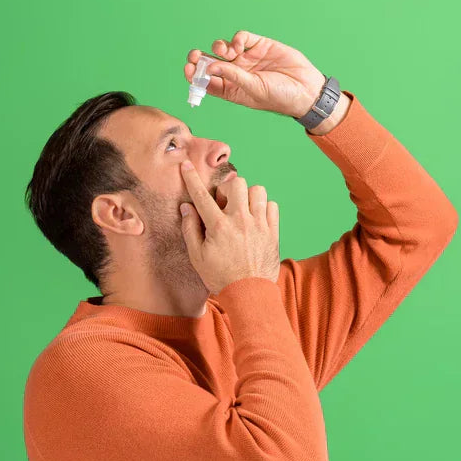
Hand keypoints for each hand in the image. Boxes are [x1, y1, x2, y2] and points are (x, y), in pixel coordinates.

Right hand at [178, 161, 280, 293]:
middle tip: (224, 204)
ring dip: (248, 196)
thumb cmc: (220, 277)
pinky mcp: (273, 232)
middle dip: (227, 189)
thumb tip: (186, 207)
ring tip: (242, 210)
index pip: (202, 195)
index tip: (186, 166)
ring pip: (258, 191)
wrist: (249, 294)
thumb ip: (190, 229)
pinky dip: (264, 208)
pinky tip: (256, 219)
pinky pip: (272, 206)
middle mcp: (240, 221)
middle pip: (236, 183)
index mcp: (218, 226)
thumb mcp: (197, 256)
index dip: (192, 178)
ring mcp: (260, 225)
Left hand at [184, 30, 326, 116]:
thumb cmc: (280, 97)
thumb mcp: (253, 90)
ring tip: (226, 52)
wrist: (306, 89)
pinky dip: (237, 39)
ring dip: (219, 47)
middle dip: (200, 57)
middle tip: (196, 55)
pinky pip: (242, 38)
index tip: (189, 69)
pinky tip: (240, 45)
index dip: (194, 74)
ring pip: (224, 48)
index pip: (206, 81)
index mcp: (231, 89)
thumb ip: (232, 77)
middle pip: (210, 62)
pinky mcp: (259, 45)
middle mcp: (236, 73)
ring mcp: (247, 58)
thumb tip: (209, 67)